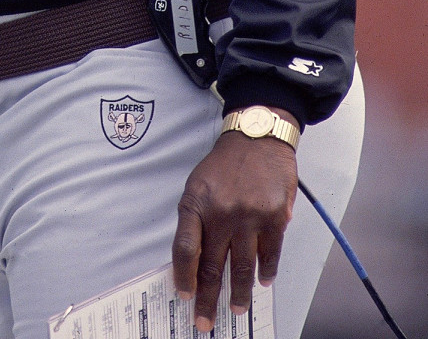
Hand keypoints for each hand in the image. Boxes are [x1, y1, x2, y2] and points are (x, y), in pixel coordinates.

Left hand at [172, 114, 297, 333]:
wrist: (257, 136)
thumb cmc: (225, 163)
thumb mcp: (198, 183)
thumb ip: (195, 219)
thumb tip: (194, 260)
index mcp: (196, 202)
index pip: (185, 250)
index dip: (183, 278)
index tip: (183, 297)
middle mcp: (221, 212)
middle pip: (211, 265)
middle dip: (207, 298)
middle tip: (204, 321)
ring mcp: (249, 216)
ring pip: (242, 267)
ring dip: (238, 293)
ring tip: (235, 308)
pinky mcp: (274, 217)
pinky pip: (269, 254)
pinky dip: (266, 272)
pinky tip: (262, 282)